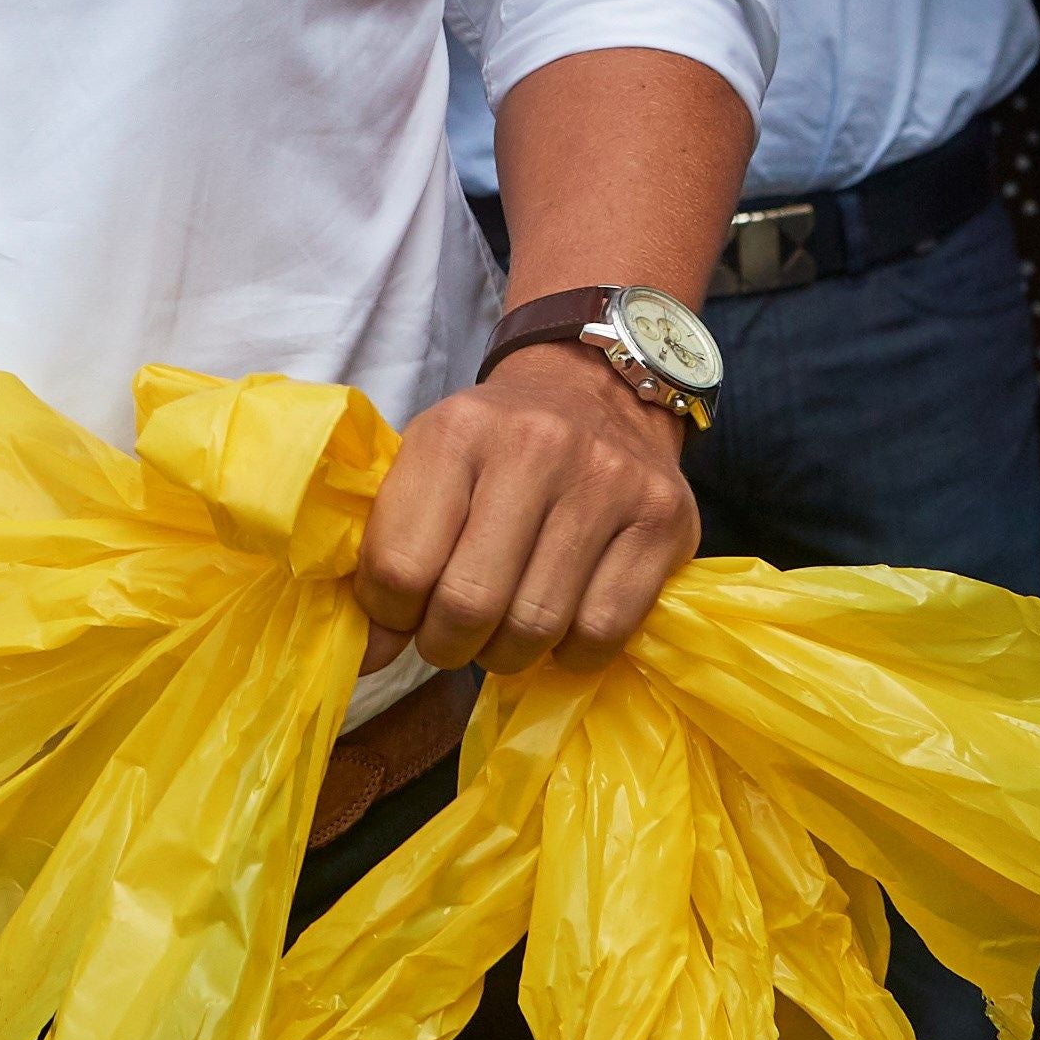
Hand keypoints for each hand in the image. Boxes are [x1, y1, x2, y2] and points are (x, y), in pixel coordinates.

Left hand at [361, 338, 696, 673]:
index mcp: (457, 432)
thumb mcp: (431, 461)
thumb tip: (374, 652)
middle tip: (451, 637)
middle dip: (447, 644)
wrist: (596, 385)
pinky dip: (572, 653)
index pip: (401, 565)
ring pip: (536, 627)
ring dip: (507, 654)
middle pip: (469, 605)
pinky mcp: (664, 520)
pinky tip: (562, 627)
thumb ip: (390, 546)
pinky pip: (602, 633)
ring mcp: (607, 482)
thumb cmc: (497, 442)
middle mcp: (535, 448)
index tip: (399, 619)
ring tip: (503, 632)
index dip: (389, 616)